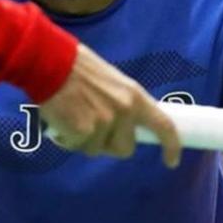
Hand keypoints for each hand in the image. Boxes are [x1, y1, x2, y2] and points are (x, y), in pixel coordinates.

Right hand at [41, 44, 181, 166]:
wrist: (50, 61)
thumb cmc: (78, 68)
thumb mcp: (111, 81)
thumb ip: (121, 103)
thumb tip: (125, 125)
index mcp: (135, 96)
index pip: (163, 125)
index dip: (171, 146)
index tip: (172, 161)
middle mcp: (125, 111)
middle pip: (125, 148)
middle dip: (109, 144)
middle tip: (91, 127)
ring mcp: (105, 122)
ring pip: (97, 149)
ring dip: (85, 141)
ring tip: (72, 118)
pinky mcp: (84, 131)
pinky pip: (78, 147)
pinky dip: (67, 139)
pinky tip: (61, 120)